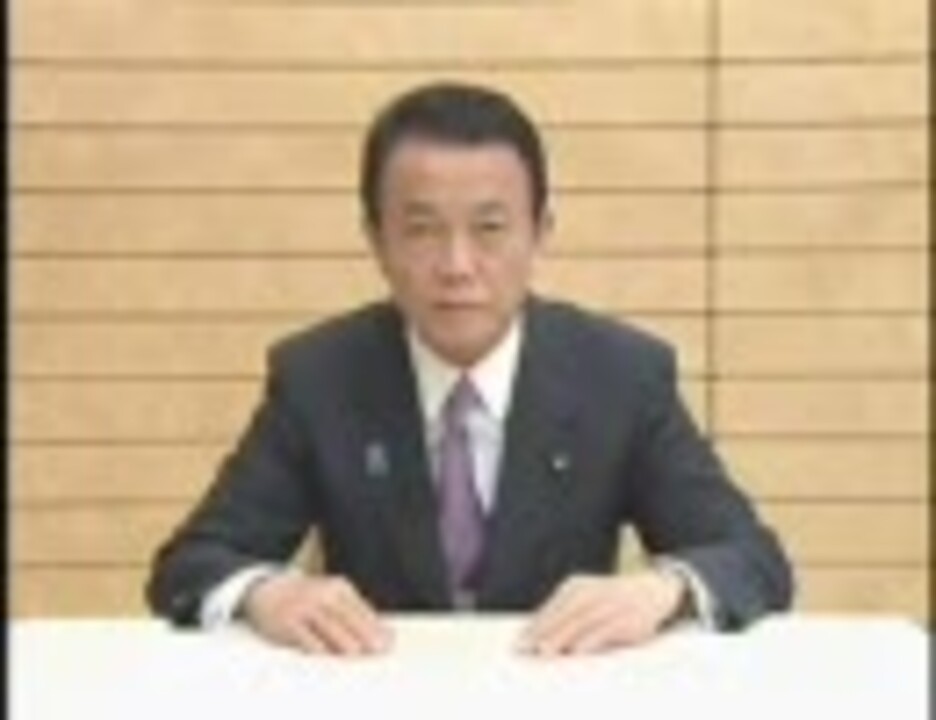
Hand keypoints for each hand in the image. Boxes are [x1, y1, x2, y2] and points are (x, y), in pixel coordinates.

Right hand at [241, 573, 392, 655]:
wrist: (268, 590)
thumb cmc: (309, 600)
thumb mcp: (333, 599)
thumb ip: (357, 615)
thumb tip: (387, 636)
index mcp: (339, 588)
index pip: (363, 610)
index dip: (377, 628)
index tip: (389, 644)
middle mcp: (324, 594)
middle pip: (351, 619)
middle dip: (366, 636)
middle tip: (378, 652)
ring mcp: (305, 607)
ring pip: (332, 629)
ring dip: (346, 644)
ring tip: (358, 655)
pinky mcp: (288, 622)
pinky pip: (308, 639)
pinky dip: (320, 649)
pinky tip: (329, 657)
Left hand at [517, 569, 687, 655]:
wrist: (653, 589)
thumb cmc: (611, 601)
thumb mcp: (586, 600)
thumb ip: (565, 615)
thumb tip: (536, 635)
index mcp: (576, 586)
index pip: (551, 608)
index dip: (534, 625)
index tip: (519, 643)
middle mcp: (591, 591)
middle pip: (562, 614)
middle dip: (543, 632)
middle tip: (526, 648)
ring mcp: (610, 603)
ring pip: (580, 622)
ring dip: (561, 636)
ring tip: (545, 651)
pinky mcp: (627, 617)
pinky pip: (605, 630)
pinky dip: (590, 639)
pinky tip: (578, 650)